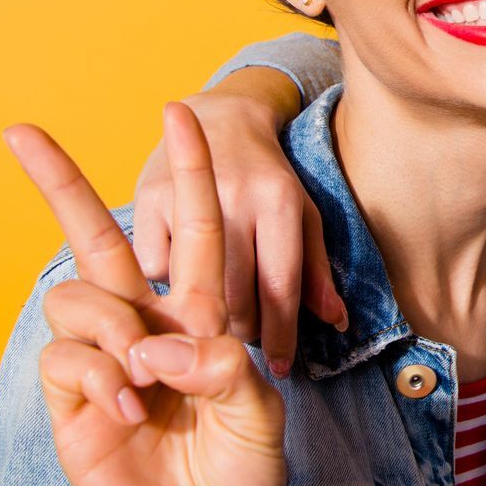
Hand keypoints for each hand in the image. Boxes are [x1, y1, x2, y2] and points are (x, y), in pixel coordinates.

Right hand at [6, 103, 287, 485]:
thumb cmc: (246, 473)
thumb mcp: (262, 411)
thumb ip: (226, 366)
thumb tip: (161, 346)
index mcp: (200, 317)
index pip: (190, 230)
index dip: (186, 172)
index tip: (177, 112)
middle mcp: (145, 329)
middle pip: (94, 239)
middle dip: (59, 182)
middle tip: (19, 131)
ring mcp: (104, 364)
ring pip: (77, 298)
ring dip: (114, 328)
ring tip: (149, 383)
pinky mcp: (72, 404)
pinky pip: (68, 359)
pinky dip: (101, 379)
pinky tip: (129, 416)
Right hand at [132, 71, 344, 379]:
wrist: (219, 117)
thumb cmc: (268, 178)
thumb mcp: (302, 215)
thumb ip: (318, 271)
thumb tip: (337, 322)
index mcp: (281, 202)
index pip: (281, 287)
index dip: (281, 336)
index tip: (280, 368)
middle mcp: (236, 199)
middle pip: (235, 296)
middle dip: (242, 333)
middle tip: (243, 346)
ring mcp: (188, 197)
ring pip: (193, 289)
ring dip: (203, 320)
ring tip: (212, 328)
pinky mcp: (147, 199)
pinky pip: (154, 270)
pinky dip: (167, 287)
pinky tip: (177, 286)